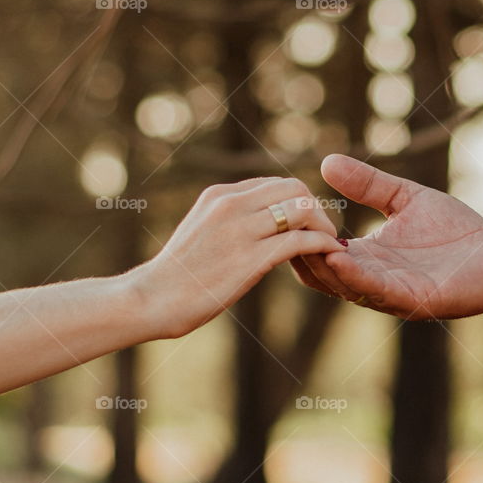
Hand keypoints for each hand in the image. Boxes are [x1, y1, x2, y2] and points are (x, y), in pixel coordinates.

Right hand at [134, 177, 345, 337]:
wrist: (153, 298)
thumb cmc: (176, 274)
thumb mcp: (199, 230)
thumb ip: (227, 220)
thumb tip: (256, 222)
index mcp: (219, 195)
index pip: (274, 183)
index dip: (298, 201)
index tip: (307, 222)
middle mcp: (231, 204)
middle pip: (294, 188)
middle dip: (315, 208)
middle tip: (324, 231)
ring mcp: (241, 230)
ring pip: (302, 209)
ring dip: (323, 225)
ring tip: (329, 244)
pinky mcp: (250, 258)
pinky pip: (300, 240)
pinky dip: (321, 244)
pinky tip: (328, 255)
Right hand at [293, 155, 482, 319]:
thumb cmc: (455, 232)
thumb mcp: (404, 199)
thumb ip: (369, 184)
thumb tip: (327, 161)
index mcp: (364, 258)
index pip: (317, 252)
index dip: (297, 234)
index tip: (280, 209)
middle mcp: (369, 279)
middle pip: (318, 272)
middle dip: (297, 250)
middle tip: (277, 226)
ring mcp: (388, 293)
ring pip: (339, 284)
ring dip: (318, 264)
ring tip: (298, 240)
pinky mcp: (411, 300)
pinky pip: (373, 290)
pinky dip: (352, 275)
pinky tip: (337, 254)